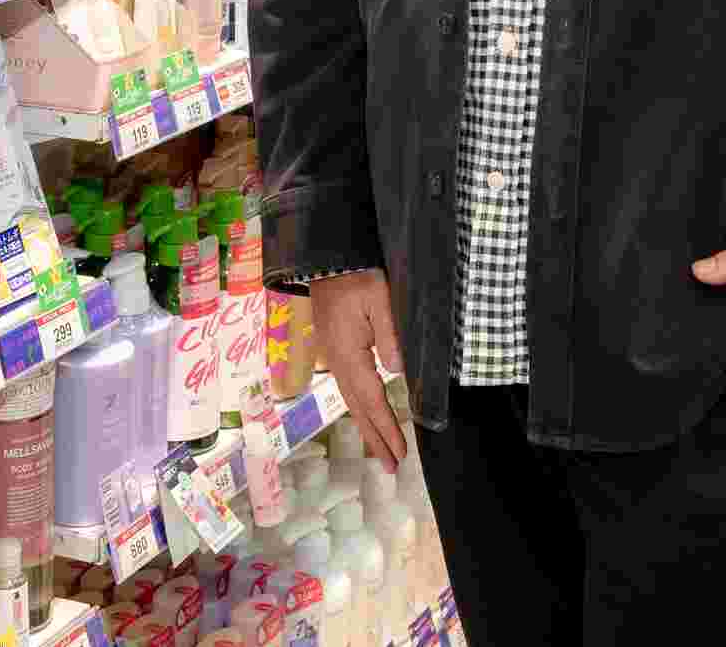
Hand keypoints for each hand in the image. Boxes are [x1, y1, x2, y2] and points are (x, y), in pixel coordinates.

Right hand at [310, 270, 409, 465]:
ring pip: (351, 401)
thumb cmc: (356, 276)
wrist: (325, 259)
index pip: (372, 399)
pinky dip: (360, 408)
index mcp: (348, 354)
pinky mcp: (334, 349)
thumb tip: (397, 372)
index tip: (400, 452)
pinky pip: (349, 388)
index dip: (386, 427)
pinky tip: (366, 413)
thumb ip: (390, 335)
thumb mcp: (380, 299)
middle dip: (375, 438)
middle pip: (358, 408)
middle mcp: (337, 362)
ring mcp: (333, 357)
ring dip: (367, 427)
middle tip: (391, 466)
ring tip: (380, 451)